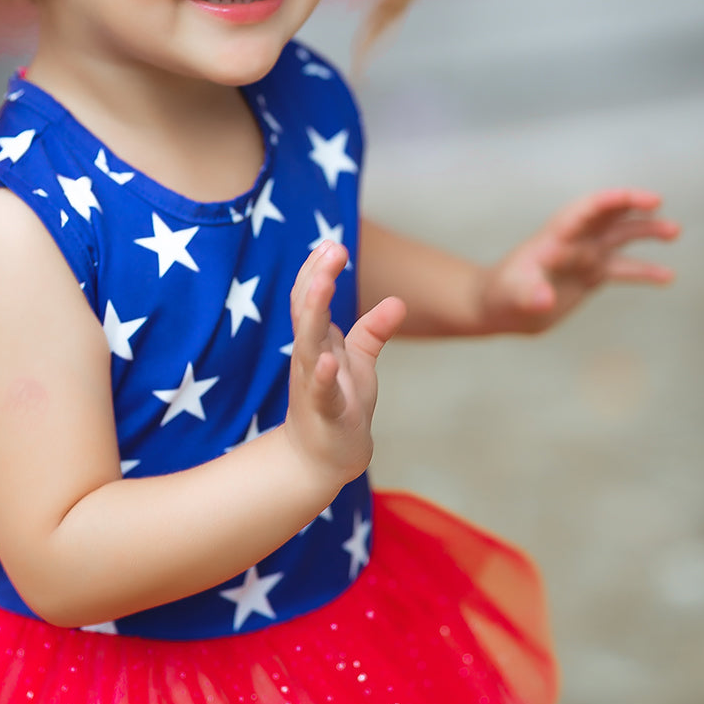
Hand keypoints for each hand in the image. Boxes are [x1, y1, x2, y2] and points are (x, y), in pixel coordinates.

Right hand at [283, 242, 405, 492]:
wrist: (321, 459)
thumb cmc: (339, 406)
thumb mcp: (358, 362)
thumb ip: (373, 331)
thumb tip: (398, 301)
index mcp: (315, 342)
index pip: (310, 299)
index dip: (318, 271)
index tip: (332, 244)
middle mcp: (308, 358)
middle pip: (306, 312)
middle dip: (316, 279)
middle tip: (331, 248)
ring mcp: (312, 384)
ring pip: (307, 344)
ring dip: (313, 313)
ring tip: (322, 283)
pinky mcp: (324, 413)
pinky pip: (321, 391)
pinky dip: (321, 376)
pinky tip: (325, 360)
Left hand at [479, 188, 679, 333]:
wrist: (497, 308)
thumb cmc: (500, 296)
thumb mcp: (513, 295)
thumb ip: (529, 294)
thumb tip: (544, 300)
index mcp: (558, 235)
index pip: (591, 208)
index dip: (617, 200)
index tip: (646, 200)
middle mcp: (576, 240)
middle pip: (610, 215)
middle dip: (635, 207)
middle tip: (659, 207)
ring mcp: (585, 256)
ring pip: (622, 237)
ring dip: (647, 232)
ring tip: (675, 232)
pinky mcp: (591, 275)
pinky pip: (624, 269)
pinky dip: (646, 271)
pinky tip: (668, 277)